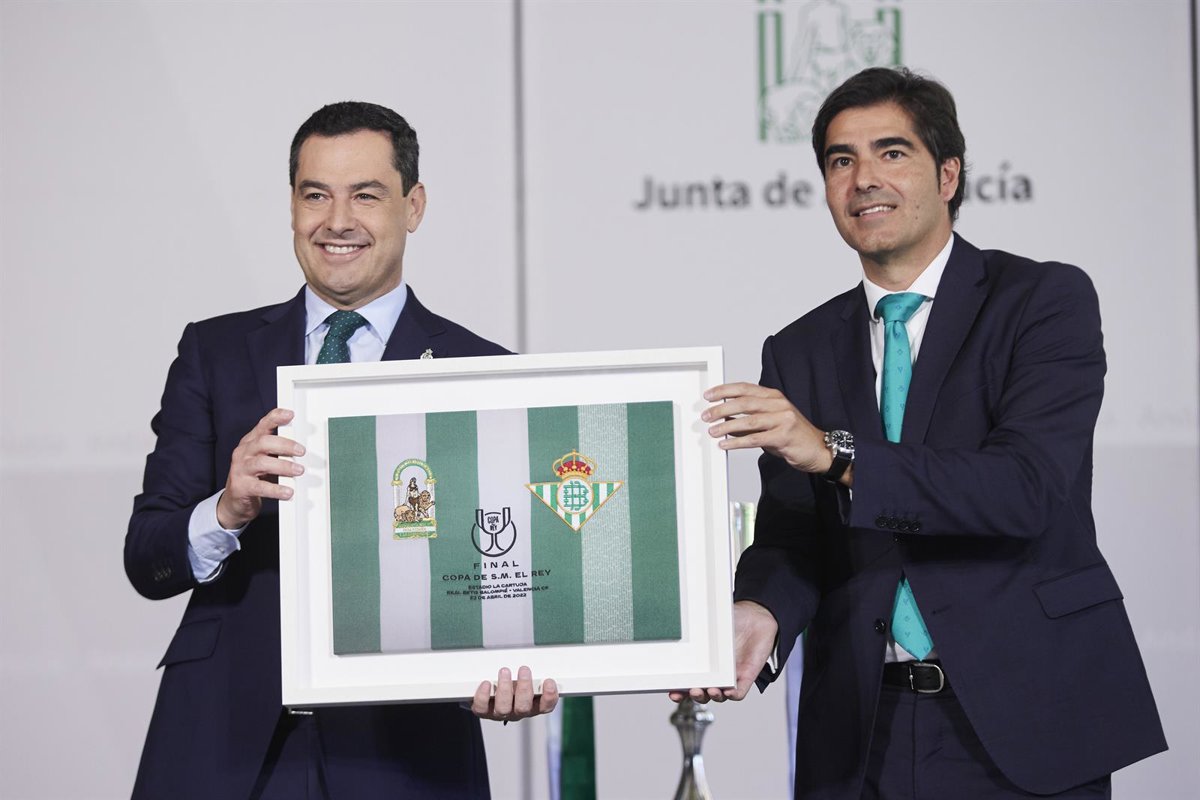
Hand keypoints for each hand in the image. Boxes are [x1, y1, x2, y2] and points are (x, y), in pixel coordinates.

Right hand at [216, 407, 304, 529]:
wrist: (235, 501)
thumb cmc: (255, 477)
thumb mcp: (264, 460)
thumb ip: (278, 451)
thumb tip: (303, 446)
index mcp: (250, 442)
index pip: (262, 425)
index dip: (276, 418)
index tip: (290, 414)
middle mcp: (243, 453)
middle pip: (263, 442)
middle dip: (285, 445)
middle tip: (301, 451)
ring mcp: (240, 469)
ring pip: (262, 463)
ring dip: (283, 466)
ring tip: (299, 470)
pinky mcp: (240, 487)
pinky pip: (260, 487)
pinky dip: (276, 489)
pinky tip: (288, 492)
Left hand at [472, 666, 558, 722]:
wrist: (490, 692)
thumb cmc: (513, 682)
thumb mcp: (525, 676)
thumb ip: (533, 670)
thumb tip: (538, 651)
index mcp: (532, 705)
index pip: (545, 707)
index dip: (549, 697)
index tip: (549, 681)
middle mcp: (517, 712)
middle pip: (523, 707)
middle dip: (524, 688)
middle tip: (524, 669)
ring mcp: (500, 713)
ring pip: (503, 708)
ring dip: (505, 689)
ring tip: (505, 671)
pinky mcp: (483, 711)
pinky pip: (482, 708)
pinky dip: (483, 696)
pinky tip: (486, 683)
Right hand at [670, 600, 778, 702]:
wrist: (758, 617)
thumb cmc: (733, 620)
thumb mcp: (711, 622)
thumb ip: (697, 627)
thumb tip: (682, 623)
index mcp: (703, 663)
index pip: (688, 682)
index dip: (679, 689)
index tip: (671, 691)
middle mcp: (716, 673)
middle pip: (702, 693)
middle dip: (695, 696)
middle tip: (692, 690)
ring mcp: (730, 677)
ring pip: (719, 696)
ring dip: (712, 697)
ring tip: (710, 690)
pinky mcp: (746, 678)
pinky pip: (739, 692)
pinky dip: (732, 694)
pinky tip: (727, 691)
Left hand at [702, 382, 831, 475]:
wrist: (819, 450)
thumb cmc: (793, 436)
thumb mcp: (770, 423)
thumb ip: (749, 421)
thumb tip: (724, 423)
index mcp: (774, 397)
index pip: (745, 388)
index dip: (724, 390)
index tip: (708, 395)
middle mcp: (779, 404)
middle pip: (744, 402)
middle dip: (721, 408)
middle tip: (706, 415)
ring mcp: (783, 419)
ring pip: (749, 420)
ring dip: (726, 425)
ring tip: (712, 431)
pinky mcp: (784, 436)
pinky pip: (755, 438)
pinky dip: (737, 442)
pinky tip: (725, 444)